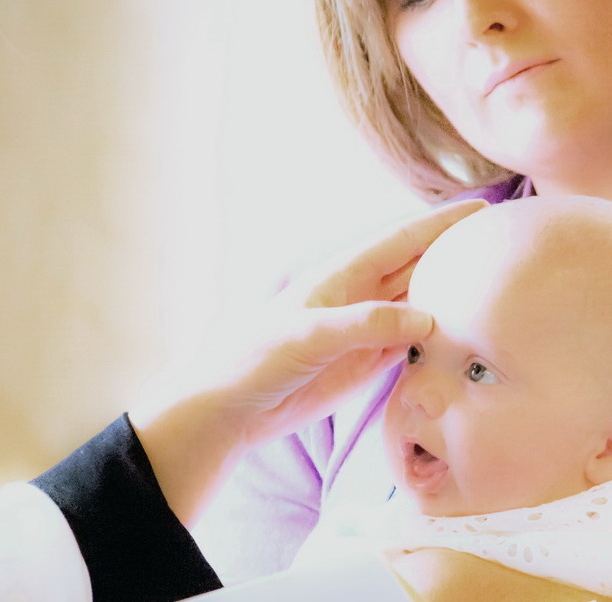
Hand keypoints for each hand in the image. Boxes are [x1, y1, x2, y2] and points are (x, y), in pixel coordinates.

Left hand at [131, 198, 487, 525]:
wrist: (234, 406)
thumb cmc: (256, 358)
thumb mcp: (305, 334)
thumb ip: (362, 324)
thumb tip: (426, 318)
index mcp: (340, 275)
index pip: (399, 241)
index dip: (439, 224)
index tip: (482, 209)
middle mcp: (358, 298)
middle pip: (416, 269)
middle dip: (455, 256)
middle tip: (504, 249)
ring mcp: (364, 331)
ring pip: (418, 306)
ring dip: (451, 299)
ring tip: (496, 290)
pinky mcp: (366, 364)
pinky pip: (410, 345)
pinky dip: (435, 339)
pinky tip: (462, 337)